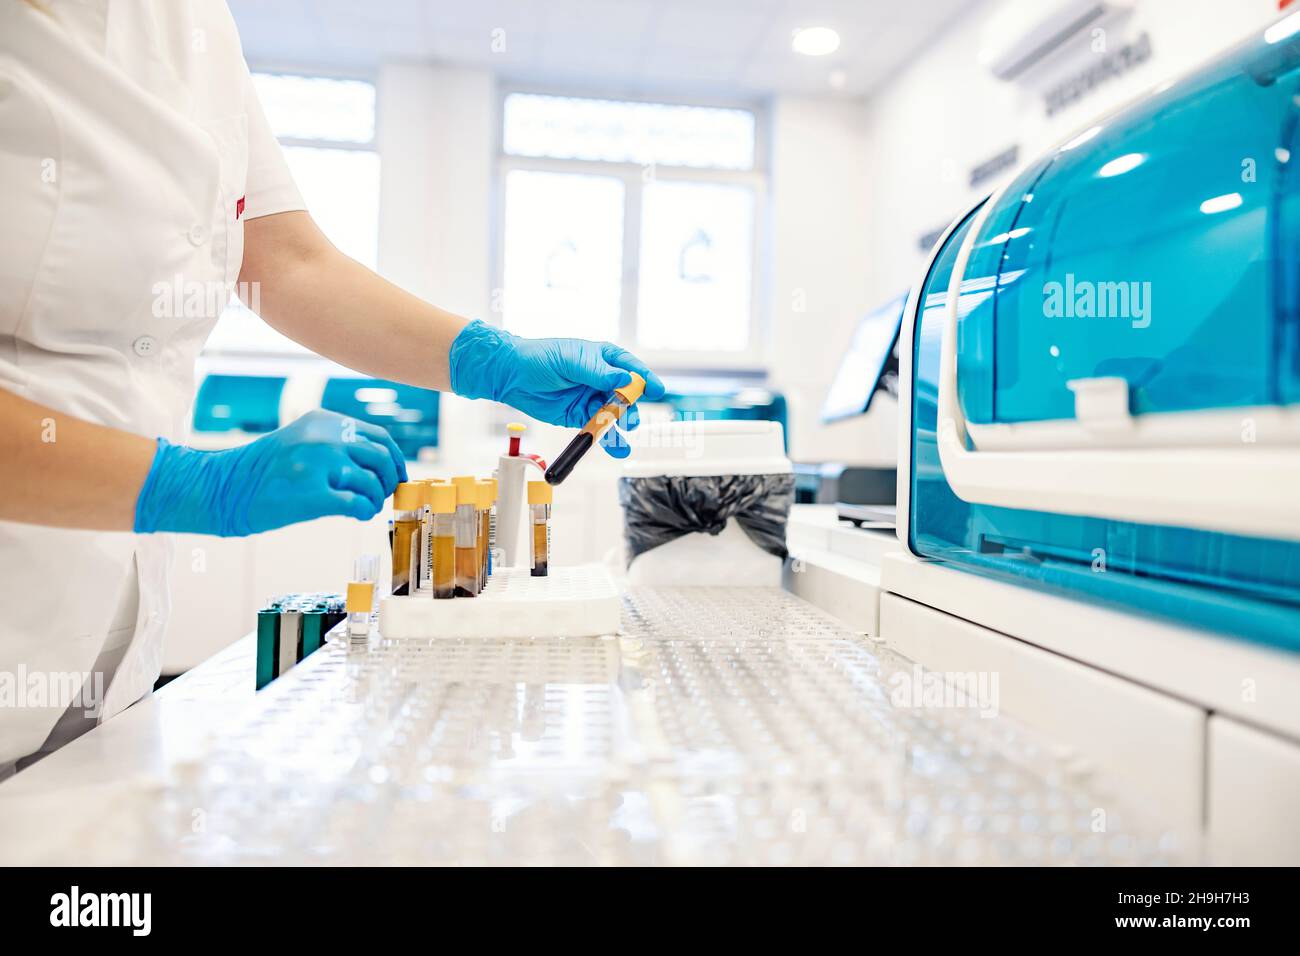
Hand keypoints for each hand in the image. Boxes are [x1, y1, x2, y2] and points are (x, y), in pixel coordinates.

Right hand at [134, 410, 406, 535]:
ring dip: (374, 500)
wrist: (222, 488)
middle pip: (381, 458)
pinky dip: (364, 512)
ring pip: (372, 483)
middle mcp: (324, 438)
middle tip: (378, 496)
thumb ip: (335, 444)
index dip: (394, 460)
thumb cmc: (263, 471)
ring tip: (363, 507)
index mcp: (324, 422)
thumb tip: (379, 464)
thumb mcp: (301, 440)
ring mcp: (318, 465)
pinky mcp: (312, 495)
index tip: (394, 476)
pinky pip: (358, 504)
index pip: (379, 437)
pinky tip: (355, 515)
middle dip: (387, 481)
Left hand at [448, 320, 665, 457]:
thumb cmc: (541, 358)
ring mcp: (590, 398)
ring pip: (613, 415)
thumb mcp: (571, 361)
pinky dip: (606, 439)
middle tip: (628, 417)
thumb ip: (599, 373)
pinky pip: (597, 428)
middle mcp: (600, 379)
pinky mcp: (578, 416)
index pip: (630, 369)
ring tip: (623, 434)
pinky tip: (617, 448)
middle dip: (630, 407)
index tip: (656, 390)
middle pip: (625, 395)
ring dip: (620, 425)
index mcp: (603, 358)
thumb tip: (625, 381)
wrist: (511, 375)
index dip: (644, 380)